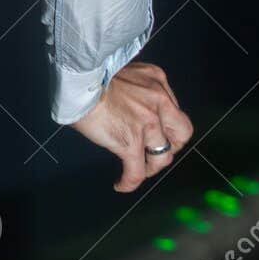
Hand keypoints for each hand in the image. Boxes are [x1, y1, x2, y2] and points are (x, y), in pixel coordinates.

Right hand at [70, 62, 193, 191]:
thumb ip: (138, 91)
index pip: (175, 112)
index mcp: (158, 81)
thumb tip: (134, 110)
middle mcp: (159, 100)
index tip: (158, 135)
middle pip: (182, 134)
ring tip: (138, 169)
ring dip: (151, 168)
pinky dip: (130, 181)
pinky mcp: (130, 140)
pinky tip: (121, 184)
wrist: (77, 79)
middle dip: (171, 147)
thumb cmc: (90, 76)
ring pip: (162, 157)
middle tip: (154, 152)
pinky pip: (137, 170)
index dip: (168, 129)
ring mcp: (148, 122)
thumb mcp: (126, 74)